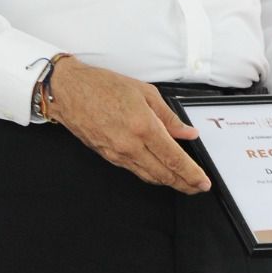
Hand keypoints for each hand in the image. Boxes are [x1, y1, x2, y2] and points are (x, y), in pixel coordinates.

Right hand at [45, 58, 210, 193]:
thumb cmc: (102, 86)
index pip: (174, 159)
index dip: (191, 174)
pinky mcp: (108, 157)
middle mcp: (130, 145)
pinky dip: (151, 174)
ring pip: (149, 176)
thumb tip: (186, 132)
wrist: (69, 92)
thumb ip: (168, 116)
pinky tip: (159, 171)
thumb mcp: (144, 92)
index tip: (203, 182)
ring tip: (183, 182)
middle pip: (163, 175)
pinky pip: (135, 170)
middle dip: (184, 184)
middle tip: (198, 186)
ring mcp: (118, 154)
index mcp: (143, 127)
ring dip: (168, 182)